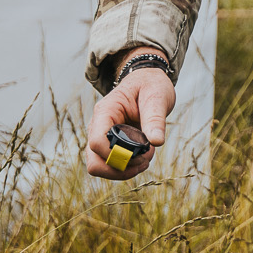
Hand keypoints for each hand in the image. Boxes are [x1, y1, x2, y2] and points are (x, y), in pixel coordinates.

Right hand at [84, 50, 176, 180]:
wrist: (147, 82)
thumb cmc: (151, 86)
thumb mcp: (158, 97)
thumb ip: (155, 118)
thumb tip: (156, 142)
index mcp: (105, 111)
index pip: (97, 141)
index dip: (116, 155)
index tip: (142, 154)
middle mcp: (97, 126)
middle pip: (94, 162)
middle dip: (120, 168)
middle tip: (146, 160)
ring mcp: (100, 137)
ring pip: (100, 167)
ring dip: (124, 170)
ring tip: (147, 158)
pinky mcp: (108, 145)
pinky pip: (110, 165)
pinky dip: (126, 168)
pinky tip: (144, 158)